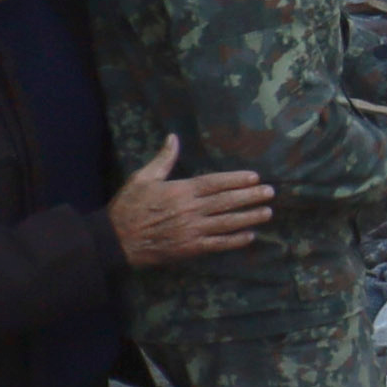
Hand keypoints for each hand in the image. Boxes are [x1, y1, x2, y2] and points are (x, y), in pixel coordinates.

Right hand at [107, 131, 273, 265]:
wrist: (116, 239)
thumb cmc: (128, 206)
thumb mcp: (142, 178)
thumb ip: (163, 159)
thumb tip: (173, 137)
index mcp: (181, 191)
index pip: (215, 183)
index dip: (237, 180)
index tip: (255, 177)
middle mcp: (190, 210)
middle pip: (227, 202)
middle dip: (250, 196)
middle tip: (270, 192)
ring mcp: (192, 230)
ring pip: (227, 223)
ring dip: (249, 217)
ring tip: (267, 212)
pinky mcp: (190, 248)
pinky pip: (217, 244)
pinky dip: (235, 241)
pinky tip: (250, 236)